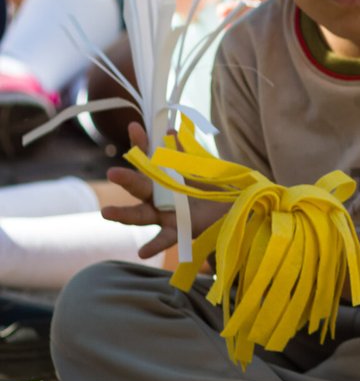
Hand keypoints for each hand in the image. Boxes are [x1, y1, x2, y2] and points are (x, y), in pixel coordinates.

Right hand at [103, 122, 225, 259]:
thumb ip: (183, 151)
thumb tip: (168, 130)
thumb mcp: (199, 166)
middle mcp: (158, 195)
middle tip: (112, 173)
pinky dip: (153, 245)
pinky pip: (164, 238)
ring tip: (105, 212)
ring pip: (141, 215)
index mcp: (162, 176)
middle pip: (139, 187)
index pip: (146, 158)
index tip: (135, 127)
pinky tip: (142, 252)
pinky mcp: (178, 229)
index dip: (140, 143)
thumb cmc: (210, 184)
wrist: (233, 207)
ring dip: (123, 214)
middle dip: (126, 180)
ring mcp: (165, 213)